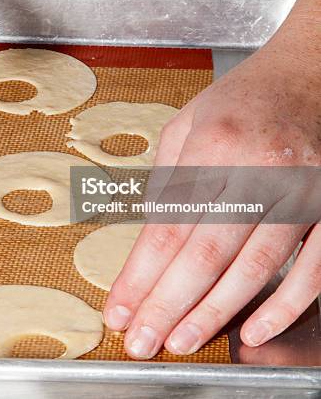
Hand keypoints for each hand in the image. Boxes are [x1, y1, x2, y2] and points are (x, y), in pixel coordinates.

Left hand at [103, 5, 320, 358]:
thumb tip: (150, 242)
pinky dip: (283, 305)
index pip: (169, 226)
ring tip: (180, 341)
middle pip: (206, 254)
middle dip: (168, 305)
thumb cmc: (238, 102)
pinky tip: (251, 329)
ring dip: (215, 313)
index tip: (118, 308)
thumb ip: (168, 182)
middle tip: (141, 341)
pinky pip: (313, 268)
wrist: (303, 77)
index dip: (140, 275)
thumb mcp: (186, 126)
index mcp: (214, 146)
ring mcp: (302, 191)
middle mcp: (260, 170)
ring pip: (255, 268)